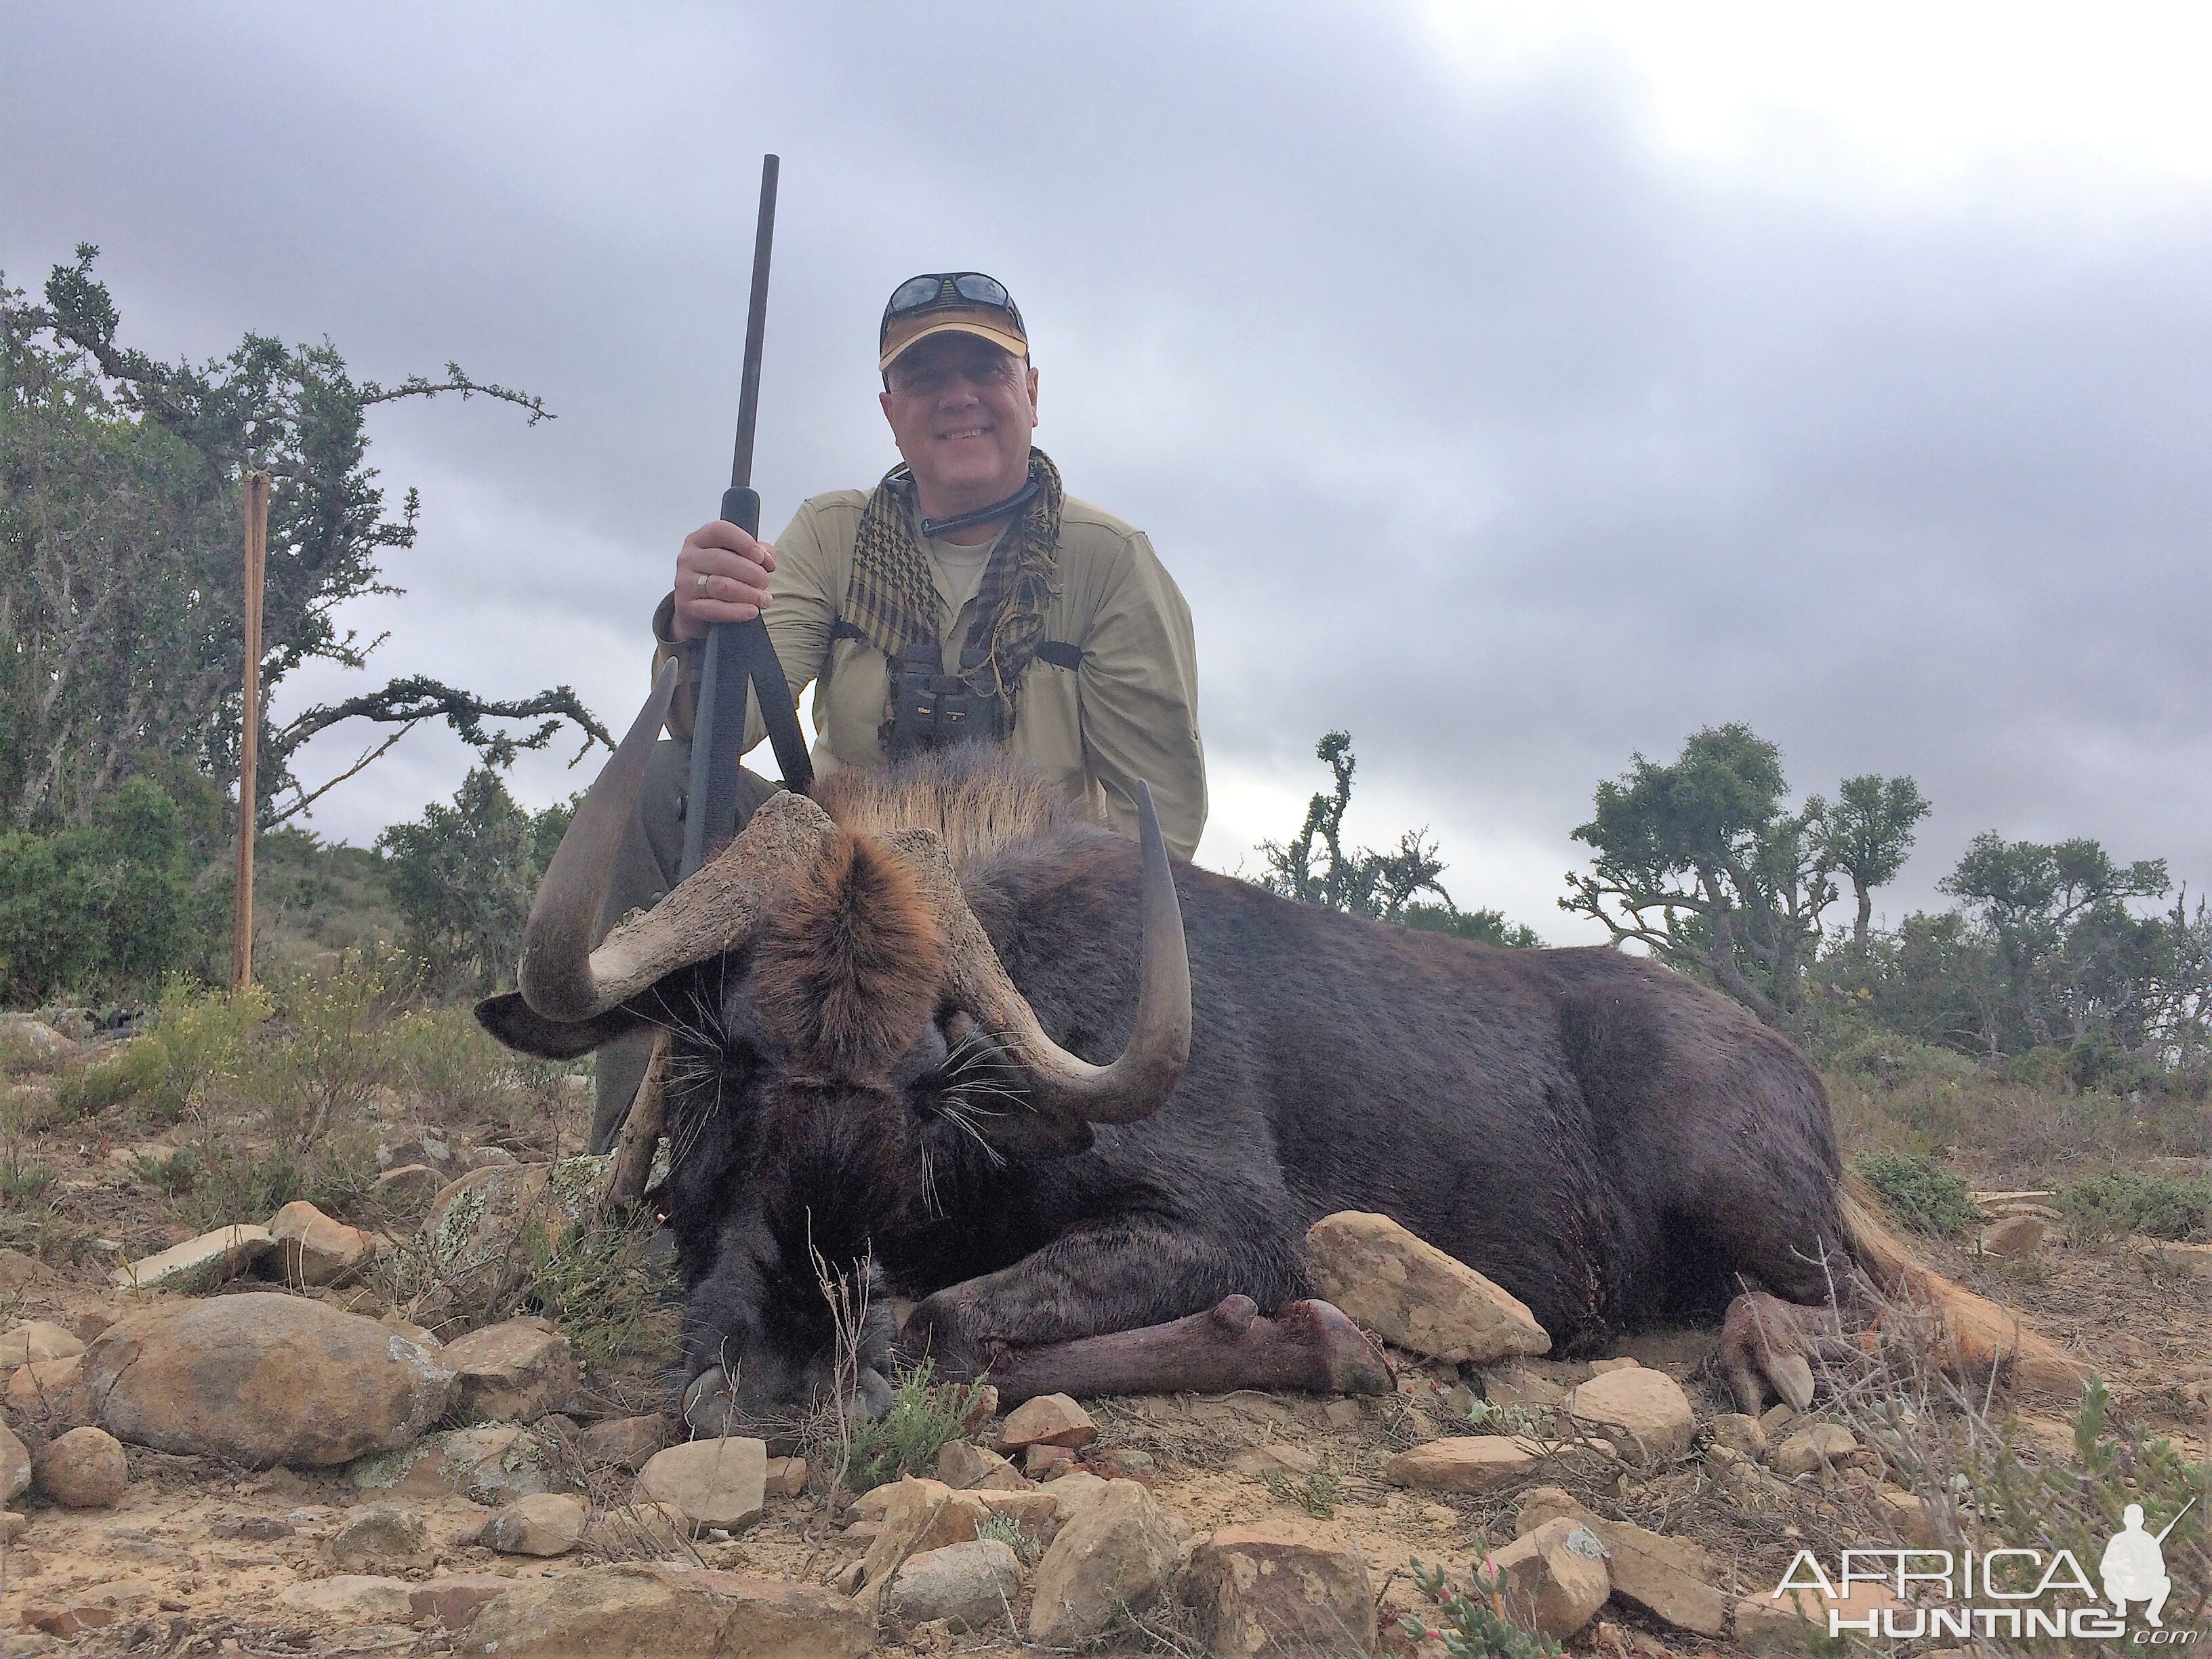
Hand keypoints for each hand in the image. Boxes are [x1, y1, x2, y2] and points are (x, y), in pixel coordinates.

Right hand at [672, 520, 776, 640]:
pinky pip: (714, 608)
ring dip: (748, 593)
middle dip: (751, 572)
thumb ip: (756, 551)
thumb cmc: (721, 576)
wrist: (697, 607)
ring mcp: (685, 582)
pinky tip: (752, 611)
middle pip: (722, 560)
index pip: (720, 531)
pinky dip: (737, 611)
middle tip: (765, 582)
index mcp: (700, 539)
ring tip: (764, 599)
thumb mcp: (737, 557)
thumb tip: (766, 557)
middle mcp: (688, 558)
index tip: (761, 556)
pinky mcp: (686, 606)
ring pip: (721, 585)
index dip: (744, 542)